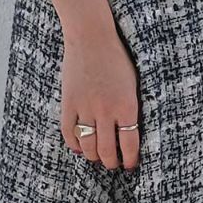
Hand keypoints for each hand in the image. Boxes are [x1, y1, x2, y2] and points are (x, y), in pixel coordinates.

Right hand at [60, 26, 140, 170]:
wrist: (91, 37)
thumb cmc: (117, 58)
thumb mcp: (134, 84)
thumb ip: (131, 108)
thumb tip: (131, 131)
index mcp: (127, 106)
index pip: (129, 144)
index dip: (130, 159)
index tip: (131, 165)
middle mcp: (105, 111)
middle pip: (107, 150)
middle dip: (111, 162)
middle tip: (114, 165)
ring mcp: (85, 108)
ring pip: (88, 145)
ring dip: (94, 156)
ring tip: (98, 158)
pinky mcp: (68, 103)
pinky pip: (69, 132)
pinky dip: (74, 144)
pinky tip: (80, 148)